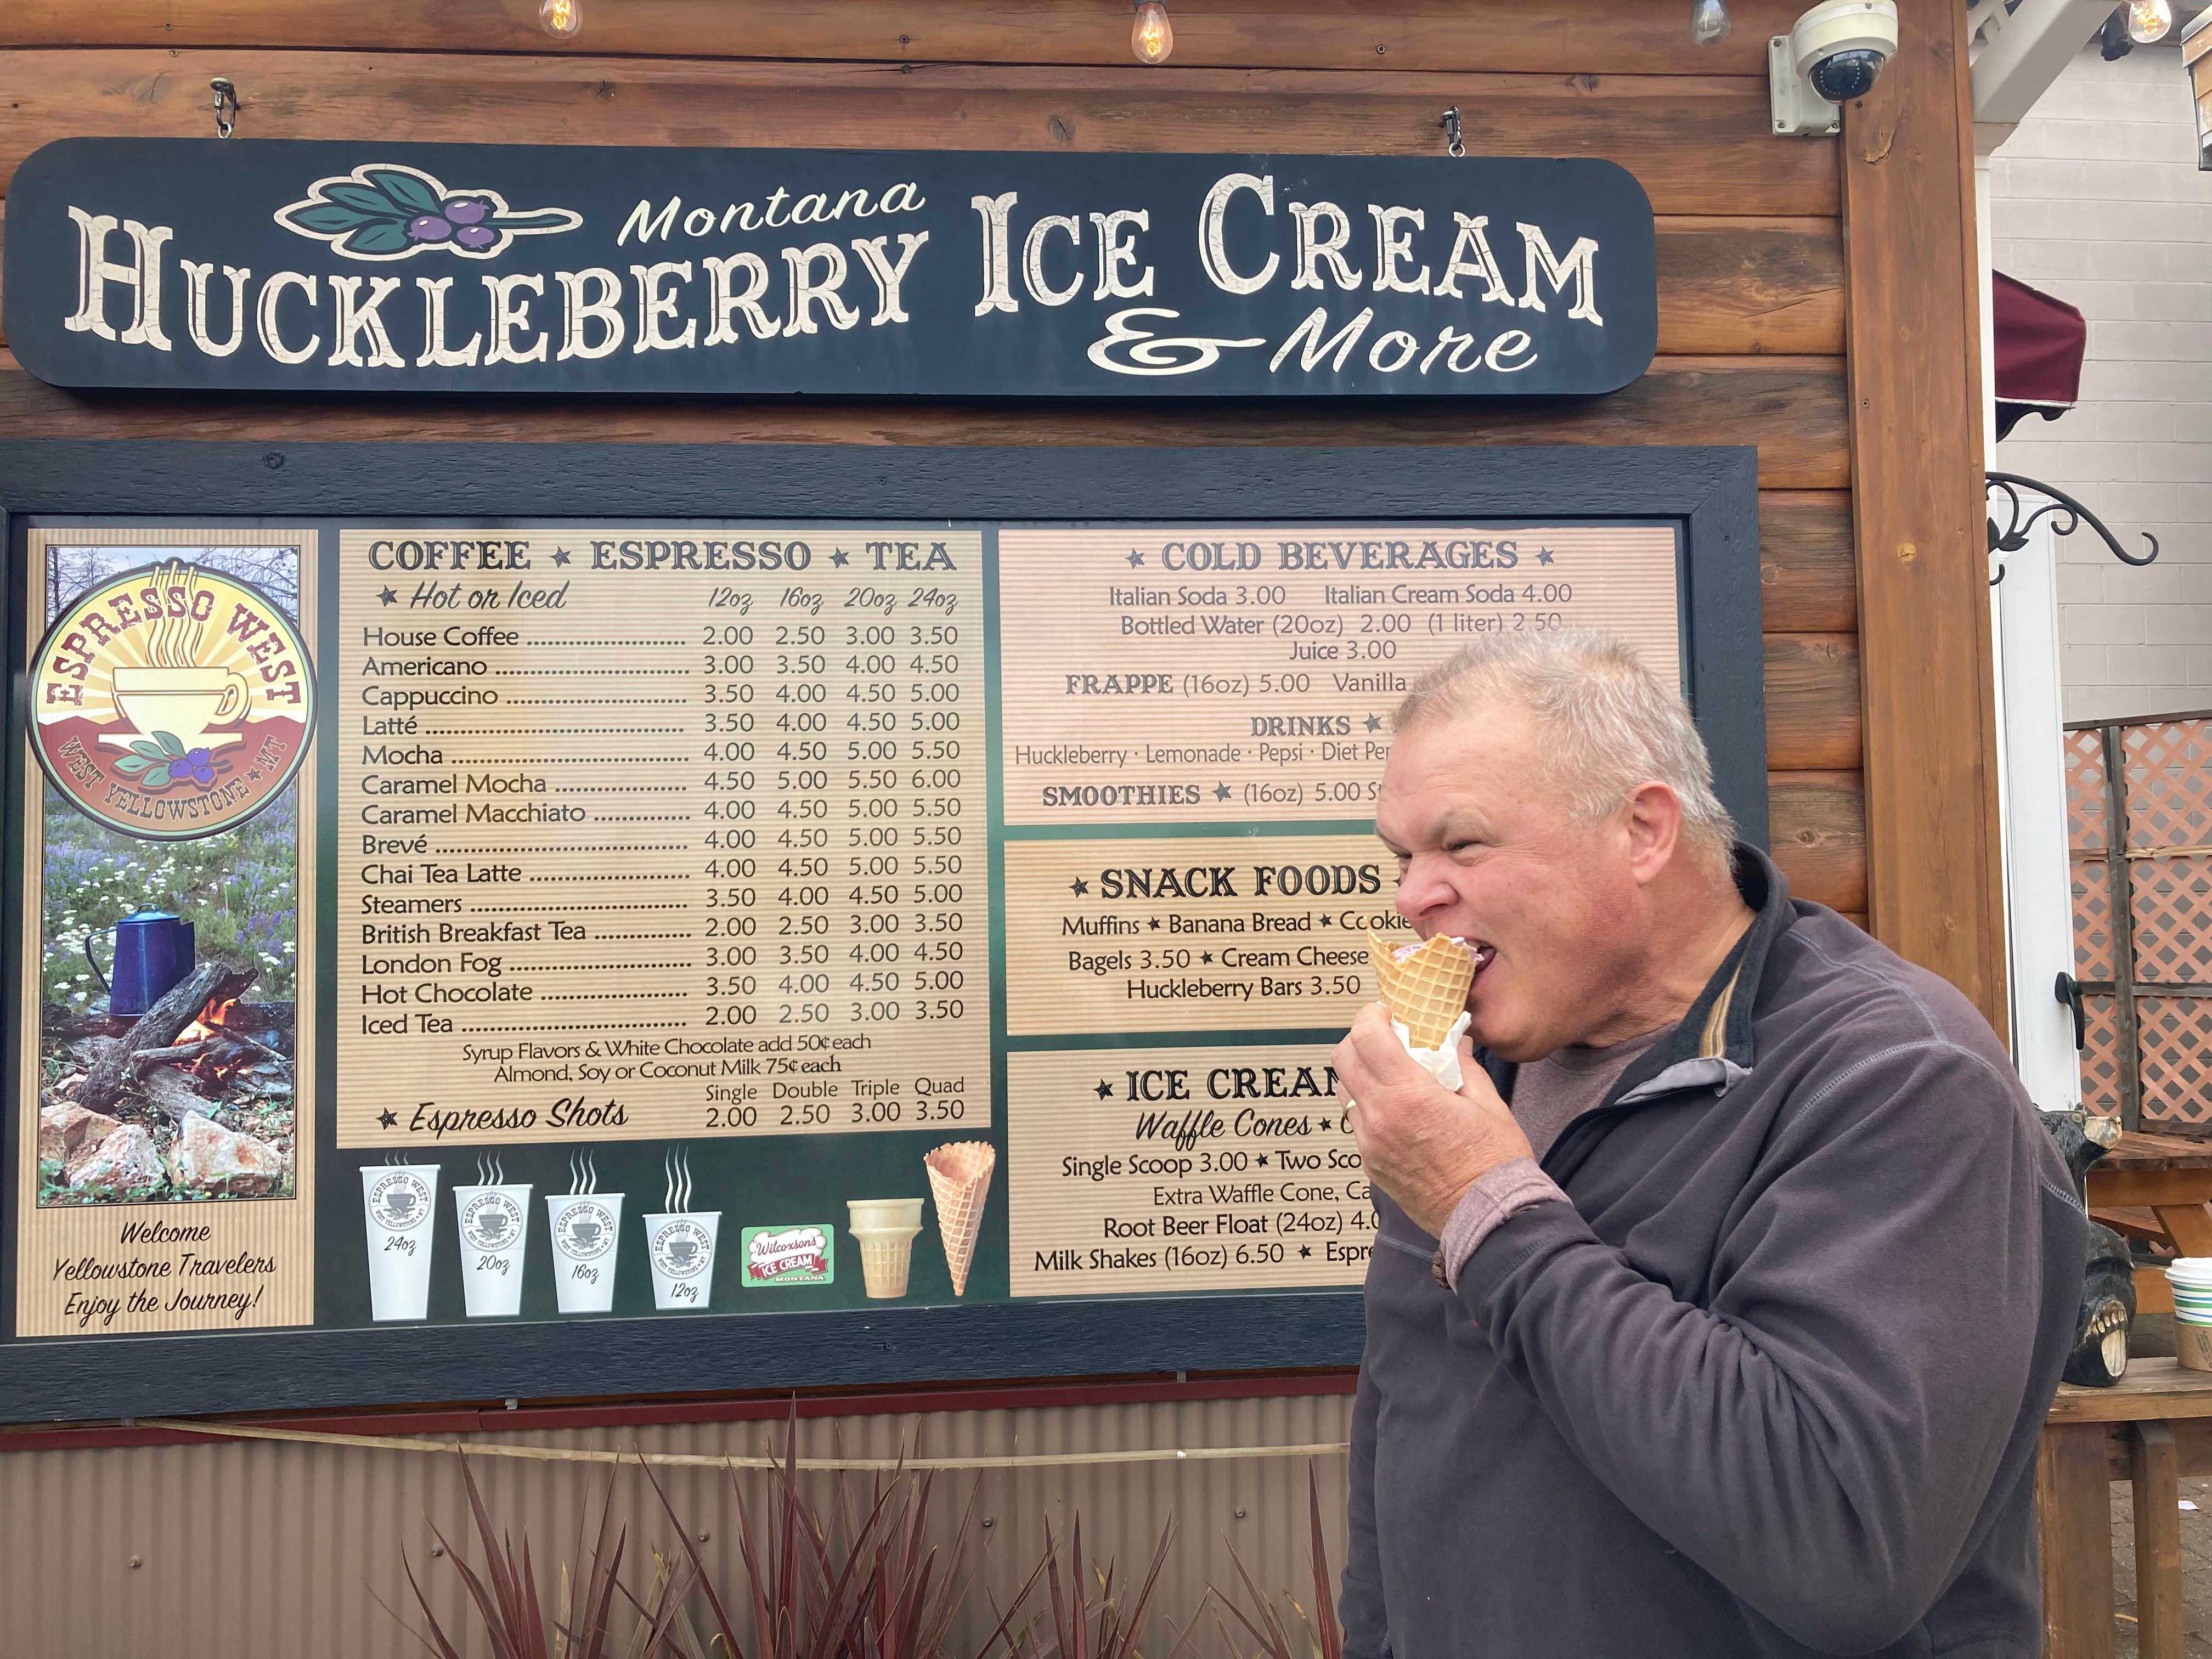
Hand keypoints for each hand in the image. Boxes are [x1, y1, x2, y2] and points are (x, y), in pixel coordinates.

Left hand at [1335, 1002, 1533, 1238]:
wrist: (1488, 1220)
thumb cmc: (1495, 1162)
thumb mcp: (1488, 1103)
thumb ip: (1462, 1065)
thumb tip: (1453, 1039)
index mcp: (1409, 1095)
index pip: (1367, 1037)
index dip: (1370, 1016)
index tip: (1385, 1013)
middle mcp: (1379, 1117)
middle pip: (1342, 1060)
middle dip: (1359, 1040)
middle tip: (1385, 1039)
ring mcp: (1370, 1144)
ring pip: (1344, 1092)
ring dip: (1361, 1075)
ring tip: (1392, 1077)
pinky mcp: (1370, 1165)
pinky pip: (1356, 1124)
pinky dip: (1369, 1108)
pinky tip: (1399, 1113)